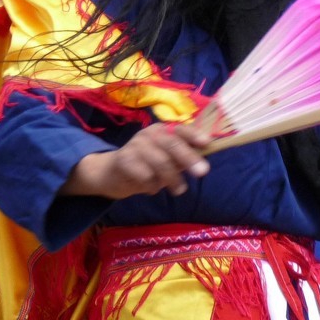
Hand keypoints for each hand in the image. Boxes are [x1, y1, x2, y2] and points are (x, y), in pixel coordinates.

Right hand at [62, 123, 211, 200]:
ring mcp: (136, 145)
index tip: (207, 142)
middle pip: (172, 144)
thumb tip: (208, 156)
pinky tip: (151, 189)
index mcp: (163, 130)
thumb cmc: (146, 165)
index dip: (194, 135)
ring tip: (179, 190)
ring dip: (173, 179)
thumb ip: (184, 156)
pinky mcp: (124, 160)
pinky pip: (145, 176)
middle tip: (202, 172)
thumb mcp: (166, 158)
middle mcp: (150, 134)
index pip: (181, 129)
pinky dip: (152, 186)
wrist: (111, 173)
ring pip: (161, 162)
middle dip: (189, 158)